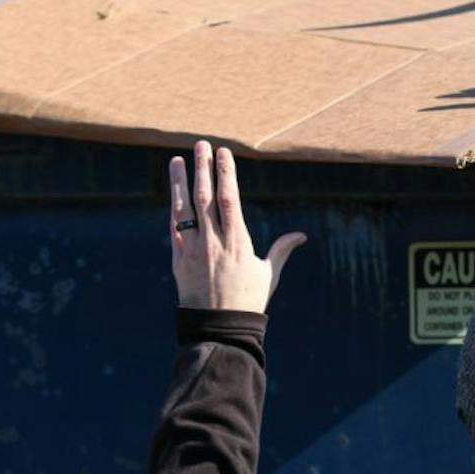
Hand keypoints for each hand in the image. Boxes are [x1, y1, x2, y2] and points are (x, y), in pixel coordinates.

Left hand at [168, 140, 305, 312]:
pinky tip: (173, 193)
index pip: (230, 199)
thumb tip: (301, 235)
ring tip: (176, 160)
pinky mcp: (178, 260)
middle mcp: (214, 242)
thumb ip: (281, 250)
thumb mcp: (268, 275)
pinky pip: (174, 228)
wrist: (219, 328)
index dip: (226, 173)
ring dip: (180, 182)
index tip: (223, 152)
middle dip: (203, 168)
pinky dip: (173, 208)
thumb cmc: (247, 301)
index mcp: (238, 242)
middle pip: (206, 197)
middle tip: (201, 145)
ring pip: (184, 209)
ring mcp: (193, 250)